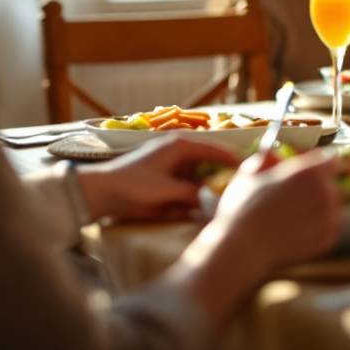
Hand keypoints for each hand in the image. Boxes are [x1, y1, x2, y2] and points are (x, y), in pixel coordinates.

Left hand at [78, 135, 239, 221]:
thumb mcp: (166, 192)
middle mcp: (179, 150)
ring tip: (226, 199)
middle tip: (241, 190)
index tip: (252, 173)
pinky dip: (199, 192)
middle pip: (212, 161)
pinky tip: (205, 204)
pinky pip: (190, 183)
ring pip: (202, 173)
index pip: (217, 149)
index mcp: (181, 145)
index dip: (235, 161)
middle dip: (225, 175)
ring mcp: (172, 163)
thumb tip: (218, 201)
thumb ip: (194, 195)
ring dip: (212, 185)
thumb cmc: (131, 187)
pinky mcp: (166, 177)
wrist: (98, 194)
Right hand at [163, 148, 342, 333]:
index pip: (333, 159)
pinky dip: (318, 230)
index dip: (322, 164)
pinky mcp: (328, 240)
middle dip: (323, 189)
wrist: (241, 247)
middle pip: (336, 185)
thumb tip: (274, 154)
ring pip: (335, 208)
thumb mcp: (249, 172)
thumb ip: (267, 158)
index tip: (315, 170)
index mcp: (310, 171)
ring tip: (295, 217)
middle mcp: (326, 193)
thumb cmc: (242, 208)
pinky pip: (329, 229)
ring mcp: (329, 218)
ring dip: (322, 210)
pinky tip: (296, 231)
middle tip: (300, 197)